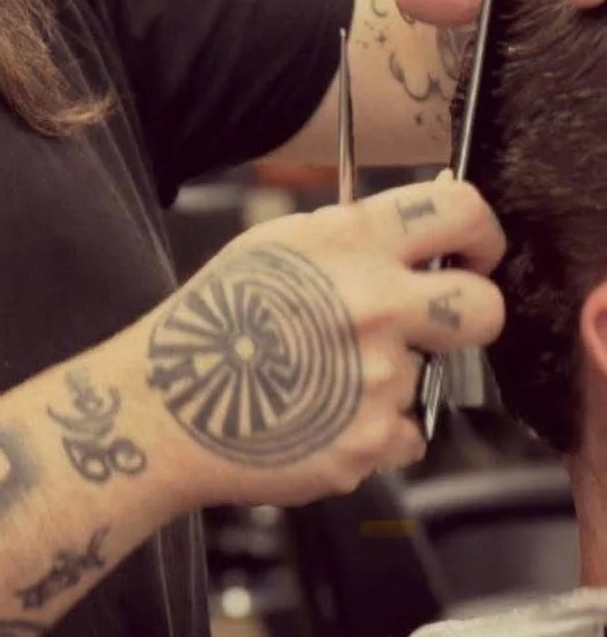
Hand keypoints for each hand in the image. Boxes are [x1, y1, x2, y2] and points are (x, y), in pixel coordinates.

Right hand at [143, 176, 503, 508]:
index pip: (459, 210)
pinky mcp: (373, 439)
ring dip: (393, 375)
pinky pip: (407, 431)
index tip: (472, 250)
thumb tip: (414, 232)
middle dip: (467, 312)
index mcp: (347, 242)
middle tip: (434, 321)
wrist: (167, 405)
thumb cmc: (213, 320)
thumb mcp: (271, 244)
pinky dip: (374, 428)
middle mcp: (373, 302)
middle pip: (483, 306)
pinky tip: (323, 415)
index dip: (480, 231)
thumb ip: (347, 235)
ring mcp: (379, 376)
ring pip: (431, 373)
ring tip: (326, 376)